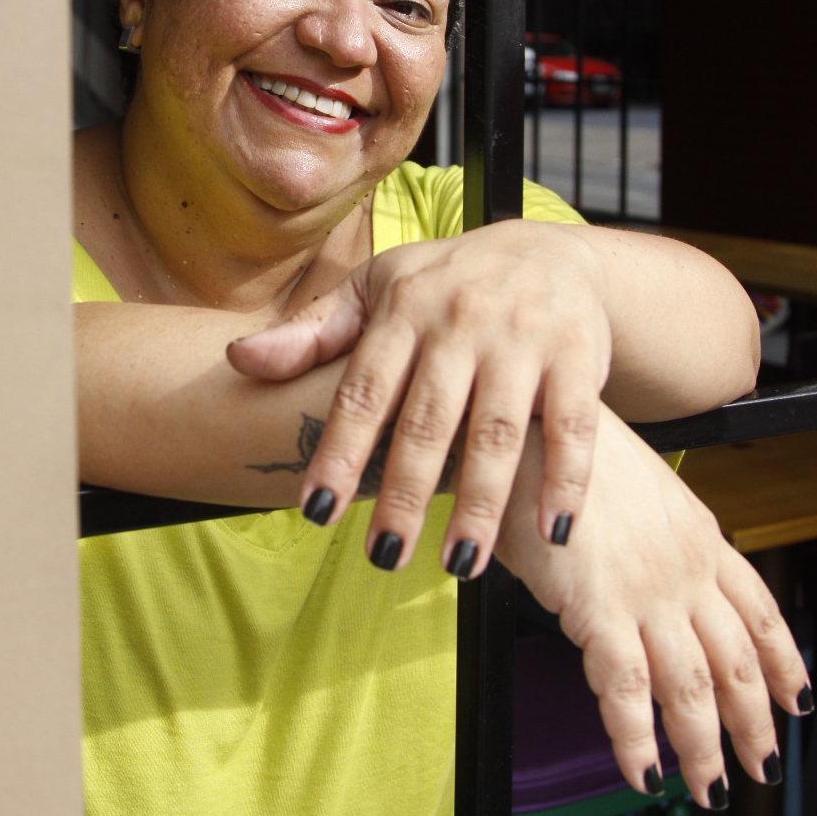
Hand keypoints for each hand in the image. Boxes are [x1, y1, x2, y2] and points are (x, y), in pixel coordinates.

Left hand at [227, 222, 611, 570]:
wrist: (549, 251)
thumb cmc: (445, 284)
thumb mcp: (375, 290)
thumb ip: (311, 333)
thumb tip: (237, 359)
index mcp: (403, 310)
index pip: (362, 391)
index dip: (337, 452)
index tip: (312, 510)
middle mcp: (461, 323)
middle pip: (428, 422)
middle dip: (404, 493)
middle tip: (383, 556)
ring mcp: (523, 340)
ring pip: (497, 432)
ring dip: (480, 502)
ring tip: (458, 564)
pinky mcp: (579, 358)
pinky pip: (573, 428)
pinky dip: (566, 481)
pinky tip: (551, 533)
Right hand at [498, 404, 812, 803]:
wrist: (529, 426)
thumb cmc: (563, 451)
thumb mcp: (633, 488)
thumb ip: (649, 539)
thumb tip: (641, 573)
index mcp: (698, 535)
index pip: (760, 611)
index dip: (783, 662)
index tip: (797, 697)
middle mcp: (684, 569)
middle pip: (736, 661)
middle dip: (753, 722)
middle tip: (760, 765)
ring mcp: (647, 592)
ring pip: (692, 688)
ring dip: (703, 746)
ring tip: (706, 787)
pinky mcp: (599, 609)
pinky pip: (627, 691)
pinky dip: (637, 740)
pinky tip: (643, 771)